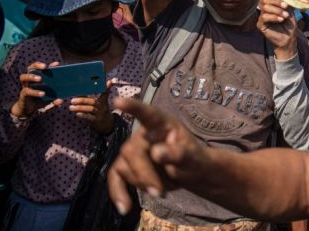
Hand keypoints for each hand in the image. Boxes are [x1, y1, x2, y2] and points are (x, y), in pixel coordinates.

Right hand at [11, 61, 61, 117]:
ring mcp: (25, 86)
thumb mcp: (49, 98)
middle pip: (30, 68)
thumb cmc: (40, 100)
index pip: (41, 67)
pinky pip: (26, 91)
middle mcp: (30, 80)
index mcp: (38, 77)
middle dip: (37, 65)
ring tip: (40, 78)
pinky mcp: (23, 94)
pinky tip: (42, 93)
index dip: (49, 65)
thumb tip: (60, 101)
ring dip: (31, 76)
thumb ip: (55, 98)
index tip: (57, 64)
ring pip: (23, 77)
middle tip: (45, 67)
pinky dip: (35, 92)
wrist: (29, 110)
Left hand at [70, 80, 113, 133]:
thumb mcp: (99, 104)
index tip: (106, 82)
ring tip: (71, 107)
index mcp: (103, 100)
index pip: (105, 93)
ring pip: (91, 109)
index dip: (106, 88)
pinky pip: (90, 117)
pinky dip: (83, 115)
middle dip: (82, 100)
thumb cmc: (100, 111)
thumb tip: (79, 92)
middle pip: (93, 101)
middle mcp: (102, 106)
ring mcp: (100, 113)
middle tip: (72, 100)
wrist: (107, 124)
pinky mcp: (96, 120)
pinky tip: (77, 114)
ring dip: (80, 108)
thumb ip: (89, 97)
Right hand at [108, 98, 204, 214]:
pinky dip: (119, 194)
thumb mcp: (193, 156)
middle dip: (144, 174)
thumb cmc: (192, 158)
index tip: (119, 101)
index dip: (133, 106)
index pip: (146, 113)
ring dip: (141, 183)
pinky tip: (125, 207)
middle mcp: (143, 134)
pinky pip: (115, 179)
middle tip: (159, 192)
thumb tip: (157, 153)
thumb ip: (178, 153)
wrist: (188, 172)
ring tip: (161, 191)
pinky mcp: (126, 166)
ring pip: (125, 167)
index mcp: (162, 124)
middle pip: (132, 151)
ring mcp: (132, 150)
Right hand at [257, 0, 297, 59]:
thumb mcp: (289, 11)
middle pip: (264, 0)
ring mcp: (261, 18)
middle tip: (285, 6)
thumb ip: (285, 3)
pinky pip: (264, 17)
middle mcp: (265, 10)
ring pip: (265, 8)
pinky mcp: (260, 25)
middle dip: (276, 2)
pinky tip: (280, 20)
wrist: (288, 39)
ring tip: (285, 16)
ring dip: (277, 11)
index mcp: (271, 6)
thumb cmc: (289, 25)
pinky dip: (273, 17)